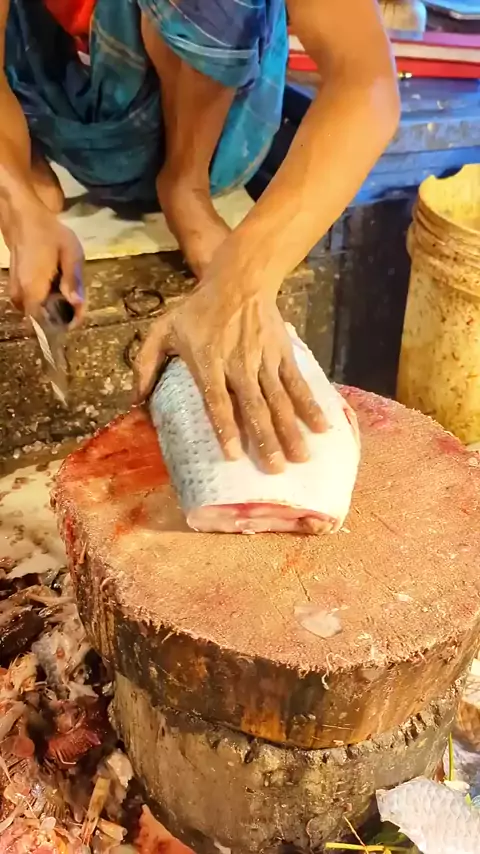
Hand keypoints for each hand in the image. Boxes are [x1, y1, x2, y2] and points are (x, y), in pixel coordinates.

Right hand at [7, 204, 83, 321]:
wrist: (24, 216)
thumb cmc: (49, 233)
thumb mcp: (70, 254)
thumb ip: (73, 281)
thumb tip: (77, 304)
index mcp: (33, 289)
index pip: (47, 323)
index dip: (65, 322)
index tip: (78, 313)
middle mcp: (20, 295)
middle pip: (43, 318)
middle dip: (62, 312)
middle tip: (76, 296)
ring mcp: (15, 291)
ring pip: (37, 310)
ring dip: (54, 304)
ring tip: (67, 286)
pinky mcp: (15, 285)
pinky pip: (32, 300)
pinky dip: (45, 296)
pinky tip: (55, 281)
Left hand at [135, 280, 328, 472]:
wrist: (239, 280)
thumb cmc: (197, 310)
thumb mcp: (163, 330)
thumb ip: (146, 364)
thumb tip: (135, 399)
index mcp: (209, 362)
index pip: (218, 400)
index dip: (226, 428)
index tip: (234, 455)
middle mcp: (239, 365)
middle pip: (254, 407)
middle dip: (266, 439)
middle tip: (275, 469)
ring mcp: (264, 360)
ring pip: (279, 400)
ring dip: (290, 430)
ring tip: (301, 458)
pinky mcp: (283, 354)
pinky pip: (297, 383)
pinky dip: (310, 405)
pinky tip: (321, 427)